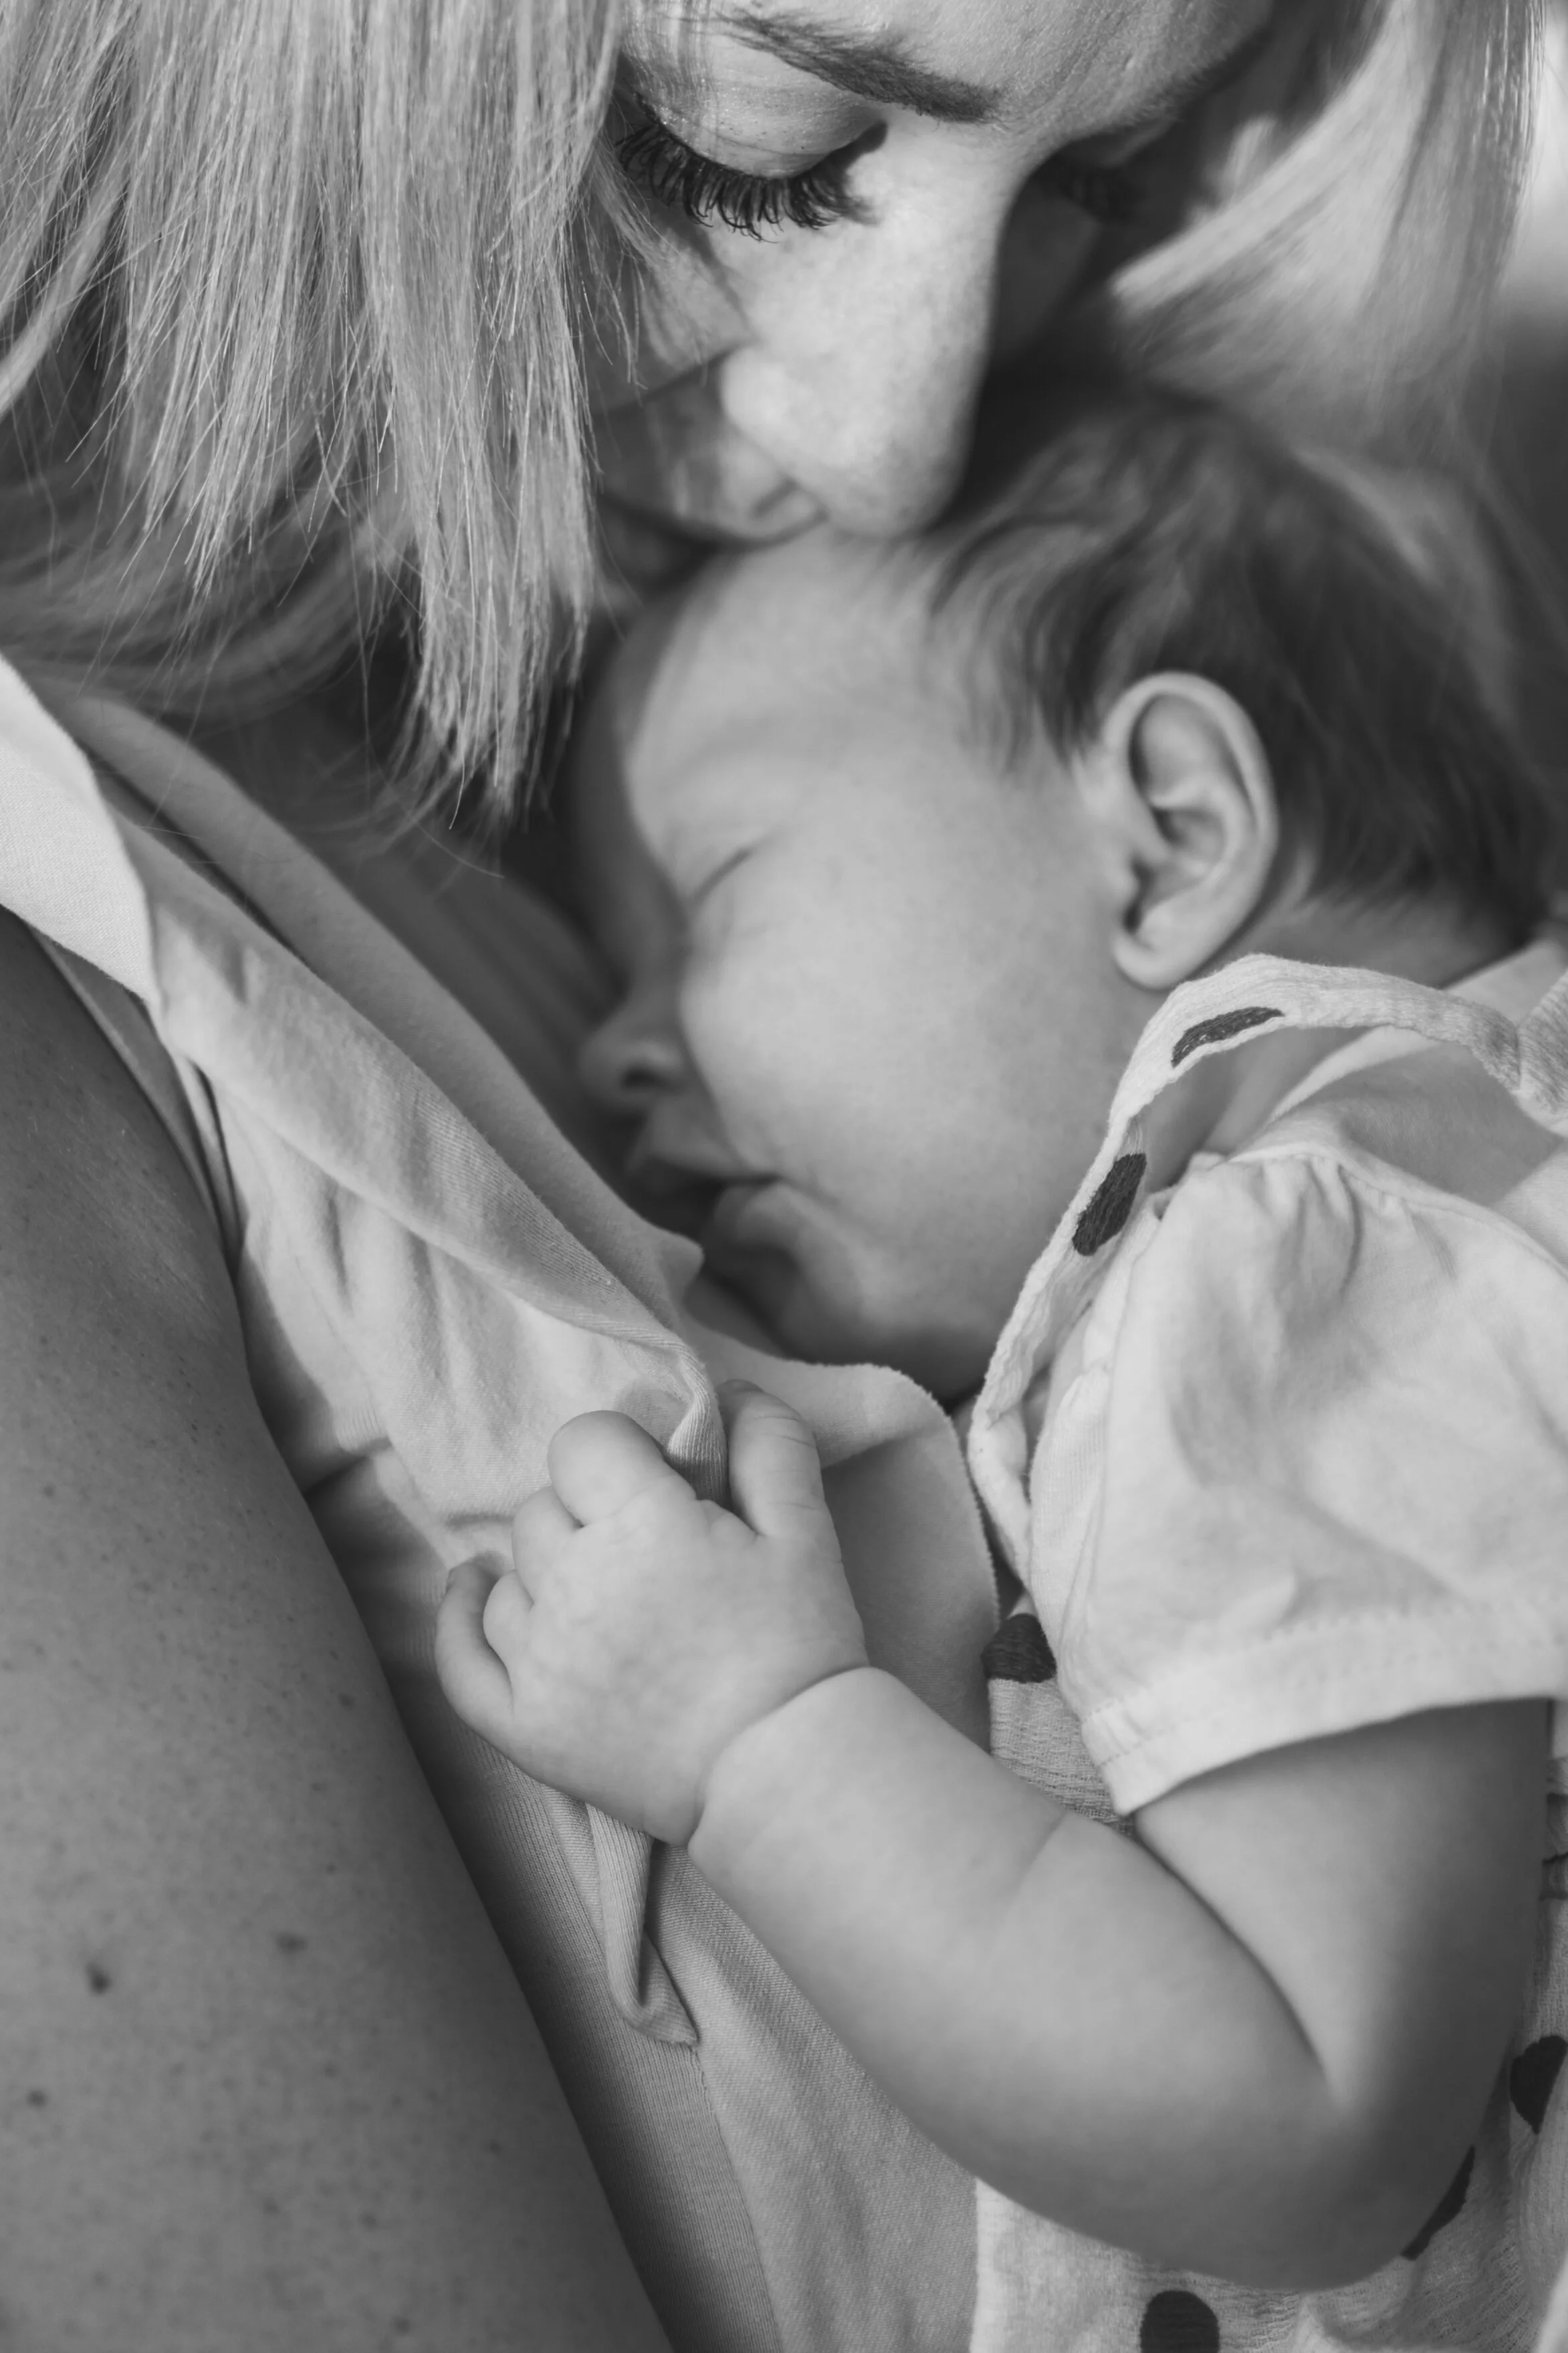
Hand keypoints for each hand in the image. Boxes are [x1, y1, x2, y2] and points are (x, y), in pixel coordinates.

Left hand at [434, 1382, 867, 1844]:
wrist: (785, 1775)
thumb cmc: (799, 1647)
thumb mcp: (804, 1530)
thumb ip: (769, 1444)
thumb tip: (728, 1389)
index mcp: (640, 1526)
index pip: (583, 1443)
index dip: (622, 1455)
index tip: (662, 1488)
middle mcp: (573, 1586)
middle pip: (543, 1508)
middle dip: (589, 1513)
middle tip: (649, 1554)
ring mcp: (539, 1662)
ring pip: (508, 1576)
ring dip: (546, 1572)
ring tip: (603, 1597)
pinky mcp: (524, 1727)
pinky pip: (459, 1659)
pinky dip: (458, 1619)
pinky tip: (474, 1589)